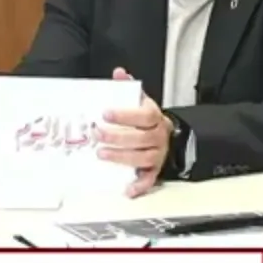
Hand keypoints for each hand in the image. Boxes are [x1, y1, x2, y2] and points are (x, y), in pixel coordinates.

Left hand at [97, 67, 170, 197]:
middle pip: (141, 138)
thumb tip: (119, 73)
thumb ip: (127, 87)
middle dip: (117, 137)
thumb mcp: (139, 100)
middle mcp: (158, 136)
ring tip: (101, 154)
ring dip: (121, 157)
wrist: (166, 135)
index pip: (143, 116)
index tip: (105, 113)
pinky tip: (127, 189)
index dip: (124, 115)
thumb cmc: (146, 118)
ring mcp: (158, 154)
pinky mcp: (155, 169)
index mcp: (154, 117)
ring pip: (143, 158)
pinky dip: (139, 186)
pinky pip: (149, 179)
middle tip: (96, 134)